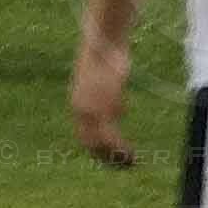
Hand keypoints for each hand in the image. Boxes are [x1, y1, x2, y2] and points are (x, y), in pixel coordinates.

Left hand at [71, 35, 135, 166]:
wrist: (104, 42)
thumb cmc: (106, 57)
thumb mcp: (103, 83)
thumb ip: (107, 99)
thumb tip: (119, 111)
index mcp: (77, 104)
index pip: (83, 135)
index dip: (96, 149)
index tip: (109, 158)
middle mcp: (81, 111)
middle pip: (90, 144)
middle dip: (105, 158)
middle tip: (121, 165)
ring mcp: (92, 111)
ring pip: (101, 144)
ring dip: (115, 157)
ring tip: (130, 162)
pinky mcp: (104, 108)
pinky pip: (112, 137)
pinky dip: (121, 150)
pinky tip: (130, 154)